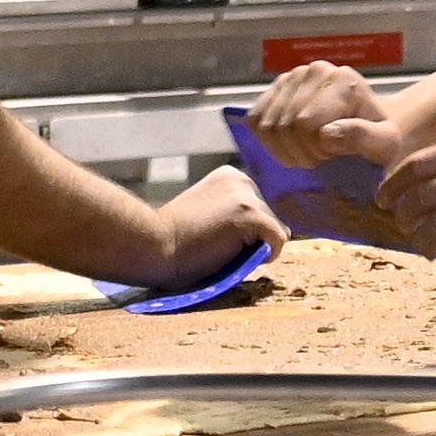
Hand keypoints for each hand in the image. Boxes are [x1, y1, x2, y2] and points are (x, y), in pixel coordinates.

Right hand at [148, 165, 287, 286]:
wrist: (152, 245)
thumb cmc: (172, 239)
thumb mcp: (208, 217)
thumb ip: (234, 217)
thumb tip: (283, 232)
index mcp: (230, 177)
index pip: (256, 208)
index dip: (240, 232)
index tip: (211, 237)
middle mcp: (242, 179)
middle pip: (268, 218)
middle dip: (250, 239)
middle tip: (213, 248)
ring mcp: (248, 197)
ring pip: (272, 231)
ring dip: (253, 249)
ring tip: (220, 252)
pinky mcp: (253, 216)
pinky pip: (278, 241)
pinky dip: (266, 256)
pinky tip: (236, 258)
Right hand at [248, 61, 402, 169]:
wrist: (368, 125)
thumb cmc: (377, 138)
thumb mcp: (384, 144)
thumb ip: (363, 138)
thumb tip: (327, 133)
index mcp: (343, 80)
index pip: (306, 124)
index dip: (314, 150)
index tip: (331, 157)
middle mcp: (316, 71)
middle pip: (285, 125)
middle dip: (300, 152)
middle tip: (319, 158)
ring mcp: (292, 77)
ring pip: (267, 125)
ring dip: (284, 150)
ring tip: (308, 152)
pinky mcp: (275, 88)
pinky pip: (255, 120)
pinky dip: (267, 141)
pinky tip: (290, 145)